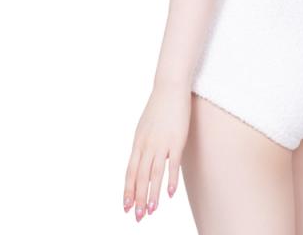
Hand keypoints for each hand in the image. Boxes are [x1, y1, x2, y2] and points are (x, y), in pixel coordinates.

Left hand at [123, 82, 191, 220]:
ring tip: (152, 211)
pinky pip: (172, 163)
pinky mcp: (176, 139)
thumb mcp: (145, 126)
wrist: (170, 86)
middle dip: (138, 198)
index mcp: (138, 142)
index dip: (128, 190)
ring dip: (152, 194)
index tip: (126, 206)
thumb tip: (141, 156)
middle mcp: (147, 144)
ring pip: (154, 173)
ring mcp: (161, 142)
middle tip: (138, 217)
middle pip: (140, 176)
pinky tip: (169, 194)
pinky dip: (170, 179)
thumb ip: (143, 142)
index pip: (130, 171)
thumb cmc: (160, 106)